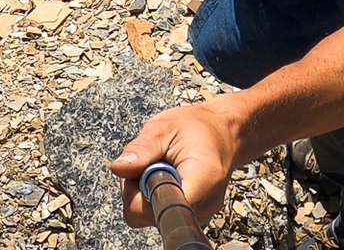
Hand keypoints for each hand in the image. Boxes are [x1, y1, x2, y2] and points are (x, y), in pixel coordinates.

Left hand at [108, 99, 243, 227]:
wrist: (224, 133)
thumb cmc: (198, 126)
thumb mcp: (164, 127)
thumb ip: (141, 149)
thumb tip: (118, 168)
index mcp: (202, 178)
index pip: (162, 208)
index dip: (141, 193)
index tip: (142, 171)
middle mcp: (204, 204)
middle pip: (152, 215)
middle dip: (139, 190)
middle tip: (150, 162)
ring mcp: (201, 213)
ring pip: (153, 215)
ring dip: (146, 193)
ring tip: (160, 166)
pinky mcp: (193, 215)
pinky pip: (161, 213)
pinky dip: (155, 196)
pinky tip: (165, 177)